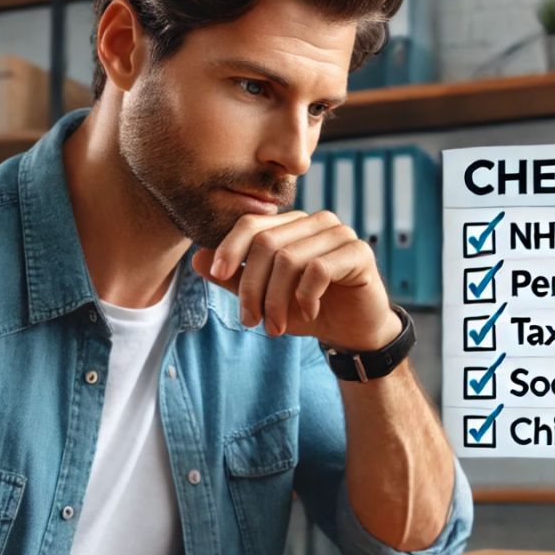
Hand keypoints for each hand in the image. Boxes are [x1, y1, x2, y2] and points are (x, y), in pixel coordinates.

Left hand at [191, 210, 401, 351]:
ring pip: (290, 259)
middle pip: (267, 243)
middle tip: (251, 321)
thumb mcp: (265, 299)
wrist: (353, 332)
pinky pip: (319, 269)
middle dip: (252, 287)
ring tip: (276, 327)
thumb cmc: (308, 311)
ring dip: (276, 300)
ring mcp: (339, 234)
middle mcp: (315, 222)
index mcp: (291, 225)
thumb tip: (196, 260)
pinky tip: (309, 314)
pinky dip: (306, 297)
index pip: (251, 224)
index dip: (230, 247)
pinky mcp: (358, 252)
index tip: (217, 274)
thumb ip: (234, 279)